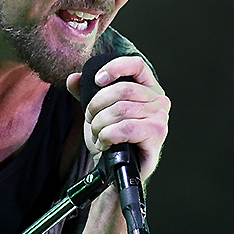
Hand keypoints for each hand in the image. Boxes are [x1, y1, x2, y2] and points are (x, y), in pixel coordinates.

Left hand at [65, 55, 168, 180]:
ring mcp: (160, 117)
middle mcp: (158, 100)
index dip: (115, 67)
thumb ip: (85, 94)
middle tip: (91, 119)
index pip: (136, 65)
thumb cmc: (113, 139)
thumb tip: (73, 78)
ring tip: (97, 134)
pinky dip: (107, 136)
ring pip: (120, 110)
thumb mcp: (97, 112)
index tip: (97, 80)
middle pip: (122, 90)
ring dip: (100, 124)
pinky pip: (125, 128)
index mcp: (148, 88)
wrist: (118, 169)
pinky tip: (104, 143)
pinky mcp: (156, 134)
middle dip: (97, 105)